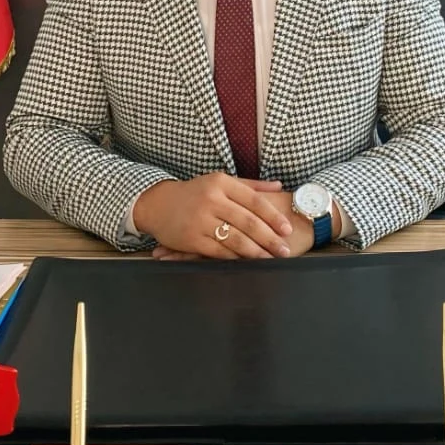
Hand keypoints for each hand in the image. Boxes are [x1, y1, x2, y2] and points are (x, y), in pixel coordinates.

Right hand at [134, 173, 292, 260]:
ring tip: (271, 259)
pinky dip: (236, 258)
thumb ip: (251, 185)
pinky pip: (219, 251)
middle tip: (285, 250)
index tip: (287, 229)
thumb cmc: (194, 192)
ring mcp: (201, 219)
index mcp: (221, 182)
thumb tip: (279, 186)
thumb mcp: (220, 181)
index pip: (254, 201)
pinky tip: (248, 263)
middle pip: (248, 222)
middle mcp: (211, 199)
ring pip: (235, 238)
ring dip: (256, 251)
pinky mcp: (192, 238)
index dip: (273, 216)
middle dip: (269, 238)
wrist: (157, 203)